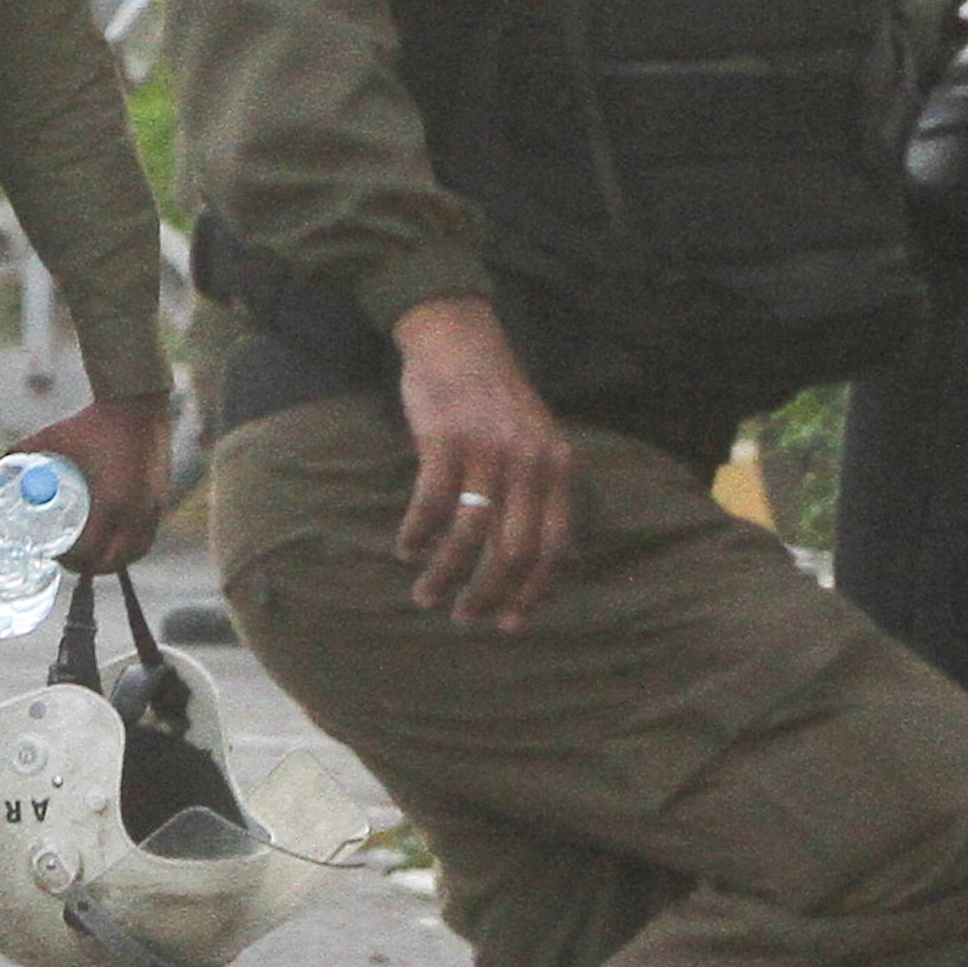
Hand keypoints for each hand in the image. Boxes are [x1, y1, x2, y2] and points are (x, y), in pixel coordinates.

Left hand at [16, 392, 175, 576]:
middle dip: (89, 567)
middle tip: (68, 561)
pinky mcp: (161, 501)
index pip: (90, 549)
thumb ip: (24, 453)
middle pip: (113, 560)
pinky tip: (115, 543)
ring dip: (114, 561)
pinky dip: (130, 546)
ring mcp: (153, 508)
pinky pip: (146, 537)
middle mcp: (136, 511)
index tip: (52, 554)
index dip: (69, 559)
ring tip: (92, 558)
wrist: (137, 404)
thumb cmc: (92, 422)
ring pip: (135, 553)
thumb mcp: (53, 438)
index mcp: (111, 501)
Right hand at [386, 296, 571, 628]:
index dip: (534, 593)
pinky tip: (407, 549)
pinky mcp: (446, 440)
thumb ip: (545, 499)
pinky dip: (418, 534)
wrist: (462, 342)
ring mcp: (489, 452)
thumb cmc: (499, 406)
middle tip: (465, 619)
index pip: (556, 548)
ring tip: (426, 597)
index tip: (512, 624)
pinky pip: (432, 504)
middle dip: (489, 594)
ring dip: (445, 574)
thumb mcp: (540, 447)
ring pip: (469, 535)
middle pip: (514, 551)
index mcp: (560, 470)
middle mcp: (532, 464)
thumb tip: (551, 568)